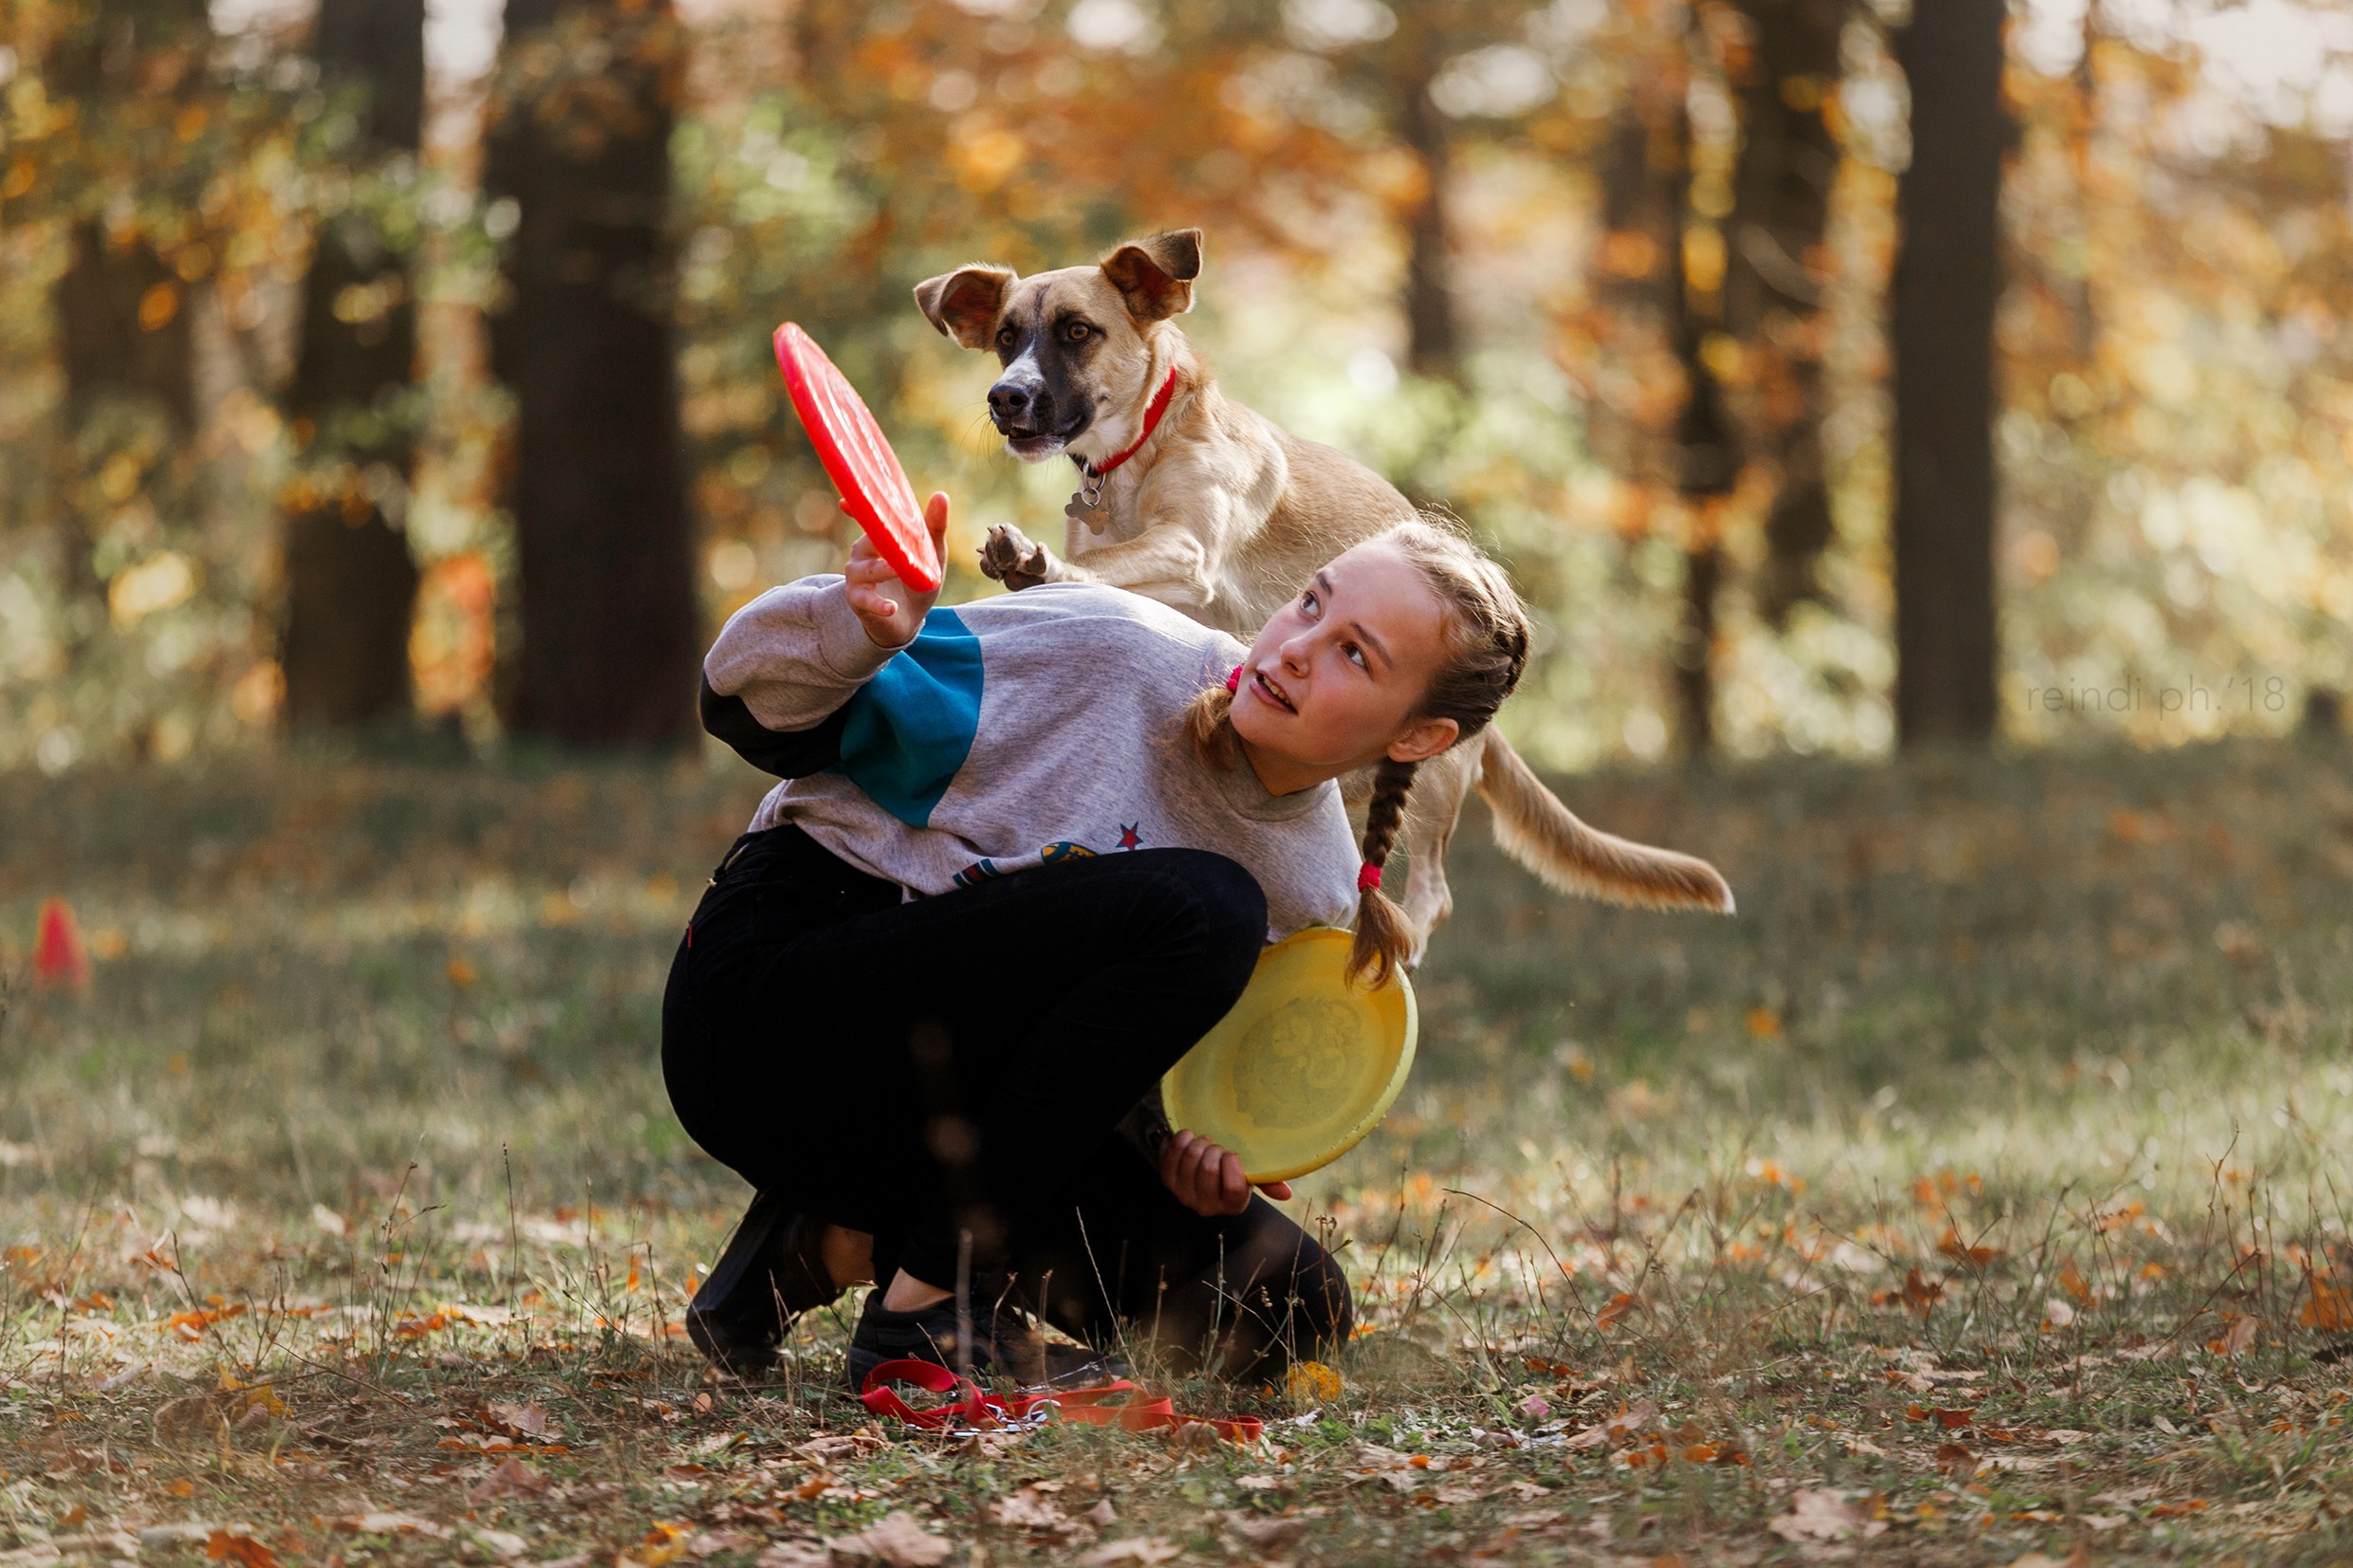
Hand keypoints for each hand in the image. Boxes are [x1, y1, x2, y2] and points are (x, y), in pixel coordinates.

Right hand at [844, 490, 950, 647]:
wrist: (909, 618)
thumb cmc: (917, 579)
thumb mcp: (931, 553)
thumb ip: (934, 526)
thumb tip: (941, 495)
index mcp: (878, 537)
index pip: (866, 518)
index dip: (855, 508)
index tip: (845, 502)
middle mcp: (862, 553)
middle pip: (868, 541)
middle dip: (879, 540)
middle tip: (894, 537)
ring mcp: (856, 576)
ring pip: (865, 570)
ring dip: (880, 570)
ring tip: (896, 570)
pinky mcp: (858, 600)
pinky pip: (866, 600)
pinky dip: (879, 604)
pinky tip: (892, 608)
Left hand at [1158, 1128, 1292, 1216]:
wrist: (1200, 1171)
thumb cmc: (1229, 1173)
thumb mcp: (1250, 1178)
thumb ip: (1268, 1182)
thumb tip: (1286, 1194)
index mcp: (1232, 1205)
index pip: (1234, 1187)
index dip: (1233, 1164)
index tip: (1233, 1153)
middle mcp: (1206, 1206)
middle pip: (1208, 1169)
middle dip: (1215, 1149)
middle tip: (1217, 1146)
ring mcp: (1184, 1194)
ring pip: (1190, 1159)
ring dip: (1198, 1142)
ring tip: (1204, 1141)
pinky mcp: (1167, 1181)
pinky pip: (1170, 1156)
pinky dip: (1180, 1140)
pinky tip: (1188, 1137)